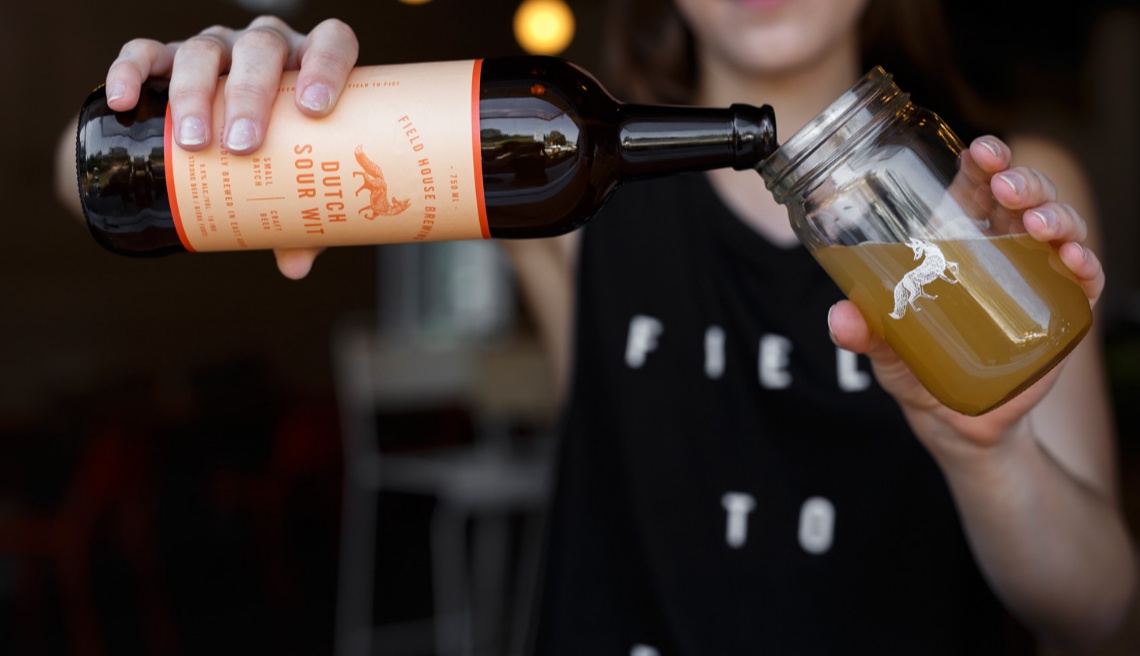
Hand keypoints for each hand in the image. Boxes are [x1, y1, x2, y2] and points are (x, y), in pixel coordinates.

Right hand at [105, 16, 360, 278]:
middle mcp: (265, 46)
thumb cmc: (278, 157)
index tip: (315, 108)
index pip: (330, 43)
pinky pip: (145, 52)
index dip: (327, 65)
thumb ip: (304, 221)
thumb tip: (294, 267)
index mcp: (310, 64)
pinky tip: (122, 101)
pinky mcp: (169, 54)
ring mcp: (219, 47)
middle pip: (260, 49)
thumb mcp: (296, 183)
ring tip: (193, 142)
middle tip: (242, 146)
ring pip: (204, 51)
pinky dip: (129, 71)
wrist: (229, 136)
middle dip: (250, 95)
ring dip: (196, 93)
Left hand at [826, 135, 1104, 451]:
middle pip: (1021, 198)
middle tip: (1005, 184)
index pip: (974, 189)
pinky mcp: (1061, 314)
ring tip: (1037, 222)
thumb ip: (866, 334)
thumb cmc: (919, 371)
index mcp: (956, 243)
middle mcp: (1001, 252)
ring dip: (1055, 215)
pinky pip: (1085, 280)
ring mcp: (1035, 279)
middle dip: (1021, 179)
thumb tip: (840, 317)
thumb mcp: (887, 351)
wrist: (956, 425)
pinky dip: (1086, 264)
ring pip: (1058, 227)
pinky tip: (1074, 259)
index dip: (982, 164)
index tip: (980, 151)